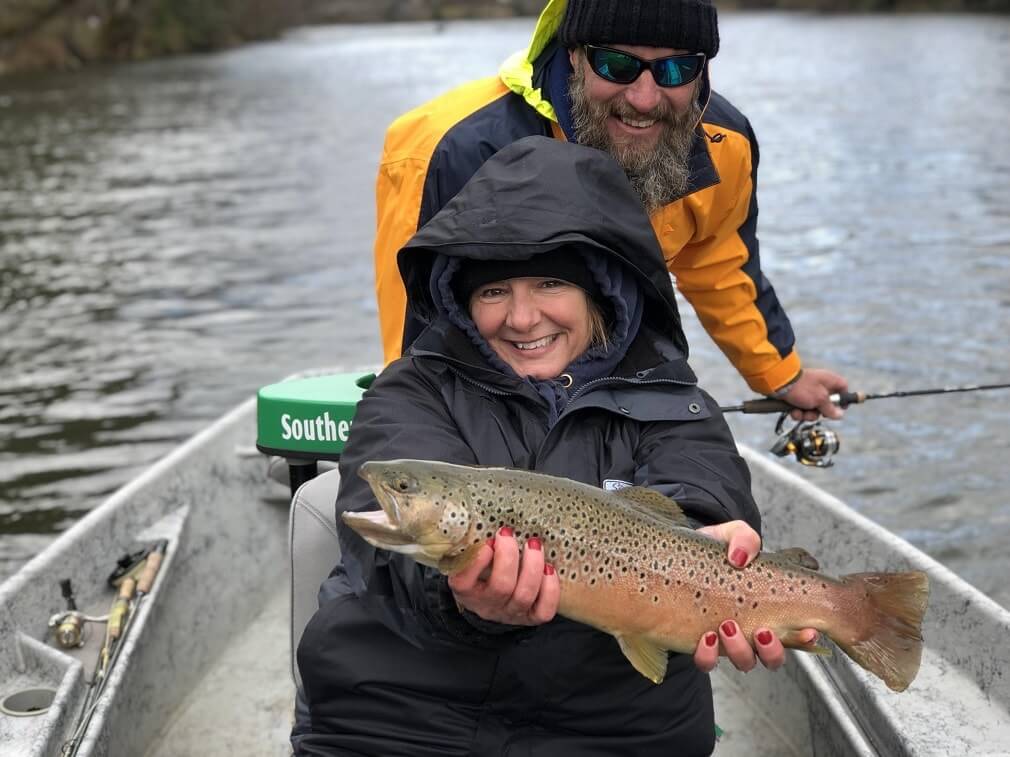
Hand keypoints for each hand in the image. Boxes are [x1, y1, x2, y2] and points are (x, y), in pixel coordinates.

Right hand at [448, 526, 559, 625]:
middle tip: (509, 534)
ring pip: (524, 596)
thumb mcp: (468, 559)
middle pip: (501, 587)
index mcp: (466, 591)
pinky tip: (549, 568)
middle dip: (509, 557)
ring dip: (532, 566)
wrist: (490, 600)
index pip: (464, 583)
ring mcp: (511, 613)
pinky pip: (544, 610)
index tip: (488, 541)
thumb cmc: (480, 571)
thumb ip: (474, 545)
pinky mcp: (531, 618)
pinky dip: (550, 589)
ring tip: (534, 544)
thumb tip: (492, 525)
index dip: (478, 561)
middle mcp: (487, 606)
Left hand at [692, 520, 817, 671]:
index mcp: (769, 607)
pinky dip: (708, 655)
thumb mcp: (729, 535)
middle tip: (763, 630)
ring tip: (728, 626)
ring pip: (745, 662)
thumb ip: (743, 538)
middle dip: (773, 650)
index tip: (809, 631)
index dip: (806, 638)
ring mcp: (729, 641)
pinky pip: (707, 662)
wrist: (676, 558)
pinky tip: (706, 637)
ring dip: (741, 650)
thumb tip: (741, 558)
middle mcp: (753, 629)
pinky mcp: (701, 645)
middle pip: (774, 657)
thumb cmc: (712, 552)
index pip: (796, 632)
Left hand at [781, 368, 848, 420]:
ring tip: (801, 412)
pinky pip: (803, 409)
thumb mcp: (820, 399)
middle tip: (816, 412)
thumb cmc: (801, 387)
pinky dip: (798, 412)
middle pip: (828, 404)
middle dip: (820, 412)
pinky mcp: (798, 397)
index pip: (843, 388)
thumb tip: (840, 415)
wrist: (777, 384)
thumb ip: (830, 408)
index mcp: (829, 380)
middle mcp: (820, 385)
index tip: (841, 408)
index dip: (844, 399)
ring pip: (814, 409)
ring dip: (807, 414)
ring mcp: (808, 392)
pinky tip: (793, 411)